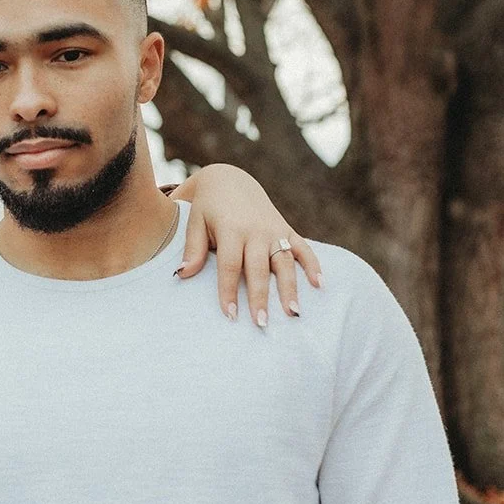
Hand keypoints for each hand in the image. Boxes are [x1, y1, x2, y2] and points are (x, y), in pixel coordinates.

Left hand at [169, 164, 321, 325]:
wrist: (230, 179)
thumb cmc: (208, 207)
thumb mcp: (195, 221)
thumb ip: (192, 248)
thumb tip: (183, 274)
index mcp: (231, 229)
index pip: (230, 265)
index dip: (229, 291)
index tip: (230, 316)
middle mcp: (256, 230)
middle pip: (259, 269)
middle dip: (261, 297)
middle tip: (262, 324)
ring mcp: (274, 230)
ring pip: (284, 262)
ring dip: (290, 288)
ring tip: (294, 313)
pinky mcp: (286, 229)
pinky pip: (303, 248)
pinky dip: (313, 265)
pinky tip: (320, 285)